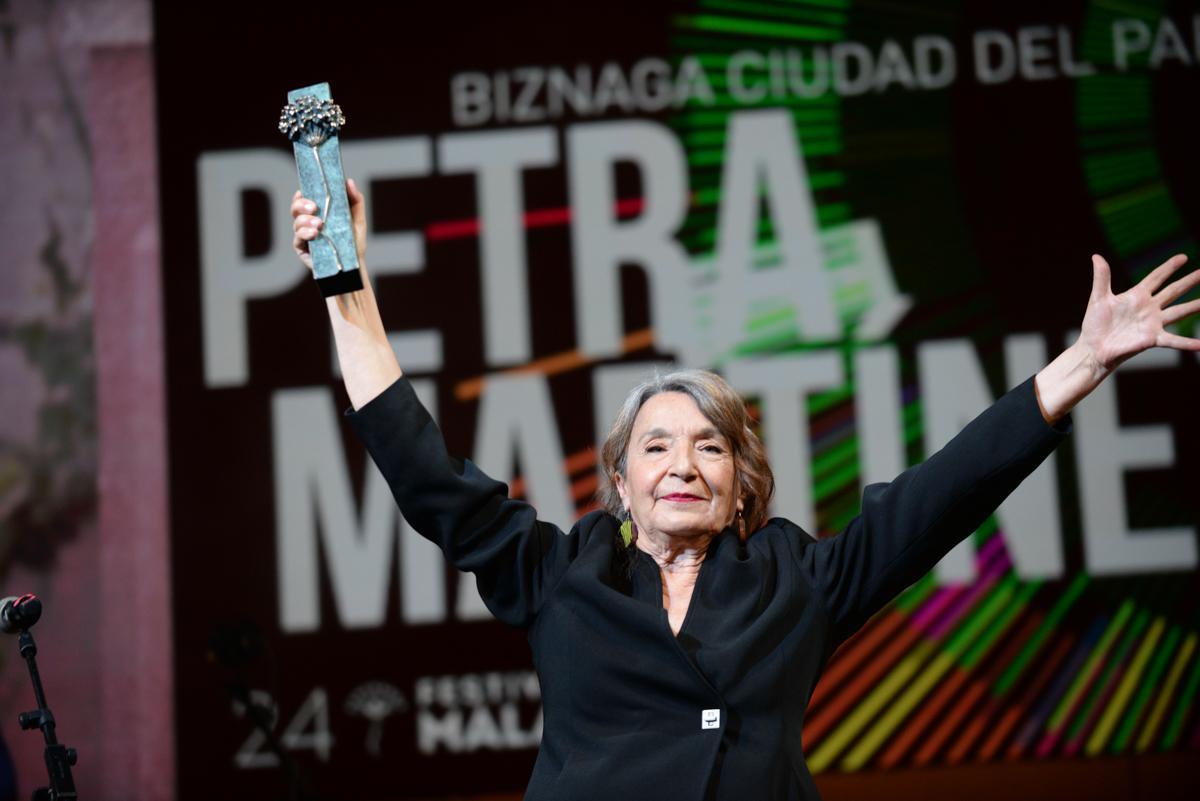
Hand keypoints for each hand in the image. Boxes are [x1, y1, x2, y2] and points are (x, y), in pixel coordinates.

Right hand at [291, 178, 367, 271]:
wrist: (353, 267)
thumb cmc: (354, 244)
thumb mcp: (357, 220)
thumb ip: (355, 201)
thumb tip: (348, 181)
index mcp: (318, 214)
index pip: (304, 200)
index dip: (301, 195)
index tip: (304, 191)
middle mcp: (308, 224)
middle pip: (296, 209)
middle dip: (301, 205)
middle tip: (313, 207)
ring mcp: (304, 237)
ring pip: (296, 223)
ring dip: (305, 220)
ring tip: (319, 224)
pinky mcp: (302, 250)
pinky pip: (297, 239)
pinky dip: (305, 234)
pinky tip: (314, 233)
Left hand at [1035, 253, 1199, 422]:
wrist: (1093, 348)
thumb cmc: (1095, 324)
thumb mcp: (1099, 298)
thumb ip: (1101, 278)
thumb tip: (1096, 256)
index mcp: (1137, 296)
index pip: (1157, 277)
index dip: (1169, 267)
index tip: (1183, 257)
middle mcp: (1149, 308)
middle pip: (1174, 291)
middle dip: (1189, 281)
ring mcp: (1153, 323)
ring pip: (1179, 312)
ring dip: (1195, 307)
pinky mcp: (1152, 338)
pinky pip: (1173, 340)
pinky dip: (1187, 343)